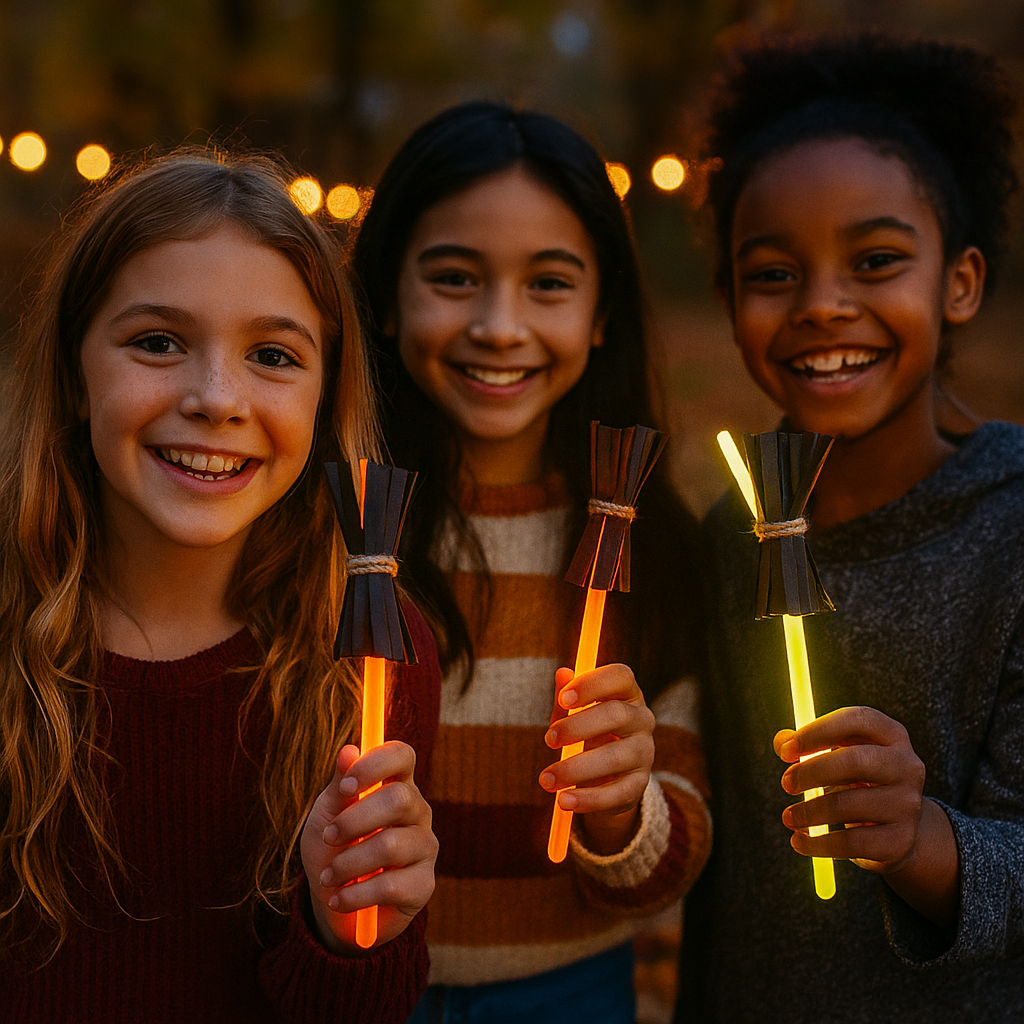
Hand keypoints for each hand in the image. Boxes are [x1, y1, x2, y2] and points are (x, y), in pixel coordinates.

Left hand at [300, 741, 436, 954]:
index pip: (402, 756)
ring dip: (348, 863)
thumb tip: (348, 750)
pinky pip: (391, 886)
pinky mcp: (424, 885)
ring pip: (391, 845)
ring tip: (328, 876)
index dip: (376, 764)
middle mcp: (417, 811)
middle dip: (354, 820)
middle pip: (399, 799)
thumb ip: (338, 786)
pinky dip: (355, 895)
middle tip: (329, 837)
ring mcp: (425, 847)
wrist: (336, 904)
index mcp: (396, 785)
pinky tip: (340, 900)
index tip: (346, 787)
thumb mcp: (326, 815)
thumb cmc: (333, 849)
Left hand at [540, 663, 654, 854]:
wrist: (606, 775)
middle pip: (617, 715)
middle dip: (578, 727)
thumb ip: (567, 695)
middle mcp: (641, 719)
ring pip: (616, 757)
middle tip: (548, 740)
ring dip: (576, 769)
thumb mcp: (574, 712)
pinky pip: (618, 792)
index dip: (593, 684)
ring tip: (547, 779)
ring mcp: (644, 752)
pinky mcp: (639, 785)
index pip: (620, 677)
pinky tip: (565, 801)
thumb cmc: (587, 732)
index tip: (564, 699)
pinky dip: (589, 799)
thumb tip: (562, 673)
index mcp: (627, 693)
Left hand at [775, 705, 957, 926]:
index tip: (785, 752)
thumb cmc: (858, 779)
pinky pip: (852, 842)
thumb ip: (806, 743)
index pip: (856, 720)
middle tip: (785, 783)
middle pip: (855, 761)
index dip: (817, 732)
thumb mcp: (837, 753)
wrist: (897, 827)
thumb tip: (781, 742)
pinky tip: (799, 841)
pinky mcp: (900, 841)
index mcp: (892, 735)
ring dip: (810, 811)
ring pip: (849, 805)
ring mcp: (908, 804)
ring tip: (788, 817)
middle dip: (812, 772)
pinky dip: (819, 843)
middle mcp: (907, 766)